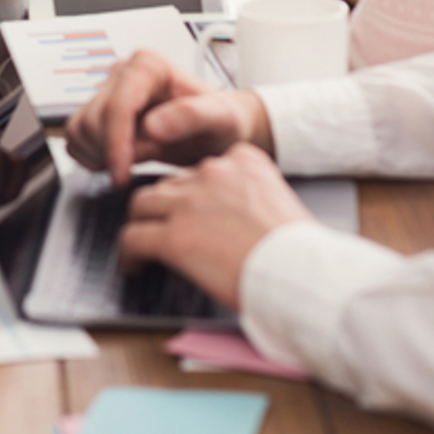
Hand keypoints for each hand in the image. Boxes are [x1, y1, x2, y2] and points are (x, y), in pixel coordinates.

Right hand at [63, 49, 272, 185]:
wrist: (217, 131)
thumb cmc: (221, 122)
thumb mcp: (221, 119)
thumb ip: (191, 117)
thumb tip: (153, 126)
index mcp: (148, 65)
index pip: (116, 106)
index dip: (115, 144)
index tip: (122, 172)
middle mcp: (123, 73)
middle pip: (93, 120)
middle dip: (112, 151)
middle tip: (143, 165)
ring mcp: (107, 91)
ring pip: (79, 129)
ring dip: (99, 155)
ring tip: (134, 161)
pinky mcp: (98, 111)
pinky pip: (76, 137)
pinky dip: (91, 156)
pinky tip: (120, 160)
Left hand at [118, 144, 313, 308]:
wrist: (305, 274)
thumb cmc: (301, 252)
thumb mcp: (278, 202)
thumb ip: (246, 196)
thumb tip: (224, 216)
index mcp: (243, 159)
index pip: (200, 169)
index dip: (191, 193)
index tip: (190, 209)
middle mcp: (213, 172)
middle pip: (168, 185)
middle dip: (163, 209)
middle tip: (163, 230)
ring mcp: (190, 202)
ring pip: (142, 205)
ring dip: (141, 225)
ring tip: (142, 245)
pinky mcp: (174, 236)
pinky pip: (134, 238)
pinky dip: (128, 253)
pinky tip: (133, 266)